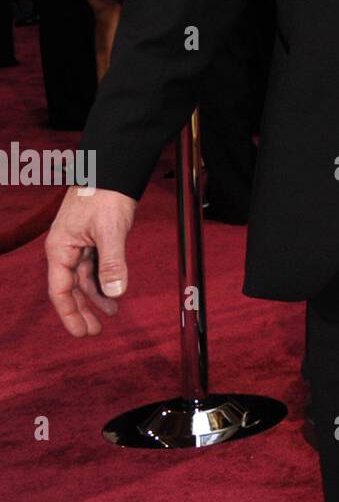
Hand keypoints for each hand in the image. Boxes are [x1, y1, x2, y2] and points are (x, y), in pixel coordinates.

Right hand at [45, 186, 137, 336]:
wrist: (112, 168)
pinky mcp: (92, 238)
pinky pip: (94, 265)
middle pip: (70, 288)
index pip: (60, 290)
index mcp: (60, 249)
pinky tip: (114, 291)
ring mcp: (78, 243)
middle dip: (82, 310)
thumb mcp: (110, 230)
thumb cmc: (105, 194)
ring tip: (111, 314)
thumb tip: (115, 293)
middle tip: (94, 332)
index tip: (82, 333)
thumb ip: (111, 263)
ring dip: (96, 296)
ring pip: (84, 278)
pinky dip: (103, 279)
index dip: (70, 314)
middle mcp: (65, 249)